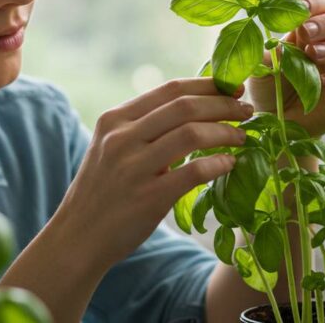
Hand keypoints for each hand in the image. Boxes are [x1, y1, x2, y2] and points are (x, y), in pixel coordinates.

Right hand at [54, 78, 253, 270]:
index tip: (232, 87)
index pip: (170, 89)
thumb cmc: (103, 192)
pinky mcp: (148, 197)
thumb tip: (194, 109)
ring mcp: (134, 167)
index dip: (207, 85)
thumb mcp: (112, 148)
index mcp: (115, 119)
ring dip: (226, 132)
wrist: (78, 238)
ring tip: (241, 137)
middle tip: (246, 110)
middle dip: (223, 104)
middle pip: (185, 106)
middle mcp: (122, 138)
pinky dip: (218, 163)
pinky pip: (194, 171)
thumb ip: (143, 127)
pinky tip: (229, 164)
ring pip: (192, 134)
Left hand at [245, 0, 324, 138]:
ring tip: (313, 54)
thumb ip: (269, 53)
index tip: (300, 5)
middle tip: (307, 31)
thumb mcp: (262, 68)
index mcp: (313, 30)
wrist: (274, 123)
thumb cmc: (270, 88)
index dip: (316, 1)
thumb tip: (274, 42)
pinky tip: (324, 82)